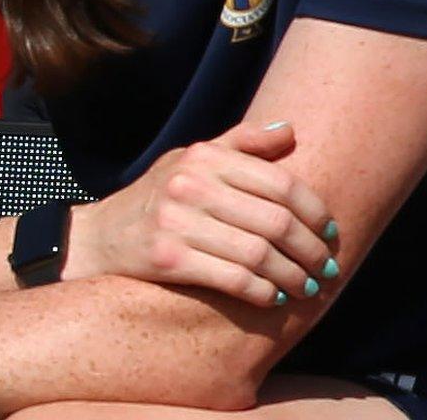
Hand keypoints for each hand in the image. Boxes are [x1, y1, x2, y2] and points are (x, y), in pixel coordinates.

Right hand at [60, 120, 338, 307]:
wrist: (95, 240)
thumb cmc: (158, 197)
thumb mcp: (192, 159)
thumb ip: (242, 144)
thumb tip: (290, 129)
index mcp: (207, 158)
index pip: (281, 183)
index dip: (315, 210)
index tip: (332, 231)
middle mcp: (192, 186)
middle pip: (275, 221)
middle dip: (310, 248)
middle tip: (328, 266)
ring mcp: (176, 223)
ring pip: (257, 253)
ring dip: (291, 275)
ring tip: (308, 287)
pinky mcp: (165, 260)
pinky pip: (230, 278)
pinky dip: (260, 290)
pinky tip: (273, 297)